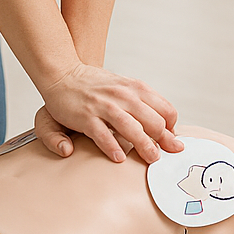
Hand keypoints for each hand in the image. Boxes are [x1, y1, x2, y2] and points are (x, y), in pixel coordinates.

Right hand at [41, 62, 180, 164]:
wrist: (62, 74)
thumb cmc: (96, 86)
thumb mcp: (125, 87)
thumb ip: (143, 104)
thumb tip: (165, 126)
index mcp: (136, 88)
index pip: (166, 110)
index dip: (170, 128)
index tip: (168, 141)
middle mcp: (123, 96)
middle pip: (153, 121)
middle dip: (162, 141)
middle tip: (163, 155)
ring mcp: (104, 106)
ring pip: (132, 128)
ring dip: (144, 146)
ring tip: (151, 159)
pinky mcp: (85, 116)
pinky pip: (103, 134)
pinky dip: (112, 147)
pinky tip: (119, 158)